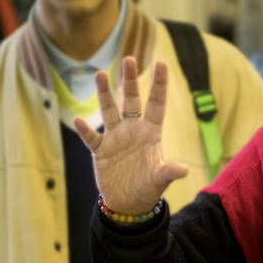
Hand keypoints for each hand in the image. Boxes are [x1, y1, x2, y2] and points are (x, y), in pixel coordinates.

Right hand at [75, 57, 188, 214]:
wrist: (128, 203)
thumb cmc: (148, 189)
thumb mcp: (159, 181)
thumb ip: (169, 172)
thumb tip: (183, 170)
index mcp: (151, 133)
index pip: (156, 104)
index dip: (159, 84)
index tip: (162, 63)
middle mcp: (133, 131)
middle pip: (131, 100)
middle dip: (130, 80)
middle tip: (129, 59)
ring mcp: (115, 138)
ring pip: (109, 110)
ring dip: (104, 93)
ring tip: (100, 73)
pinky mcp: (101, 151)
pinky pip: (92, 137)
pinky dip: (85, 129)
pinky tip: (79, 119)